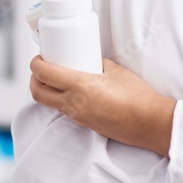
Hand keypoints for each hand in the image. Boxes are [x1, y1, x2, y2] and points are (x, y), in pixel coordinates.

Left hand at [29, 55, 175, 156]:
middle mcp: (74, 103)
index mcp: (80, 86)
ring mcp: (77, 116)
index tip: (39, 58)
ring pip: (48, 103)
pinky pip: (63, 110)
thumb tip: (87, 59)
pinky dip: (59, 99)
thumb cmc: (137, 95)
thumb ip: (97, 63)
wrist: (148, 121)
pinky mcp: (83, 124)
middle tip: (41, 69)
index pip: (45, 75)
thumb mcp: (116, 71)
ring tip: (55, 79)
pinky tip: (71, 92)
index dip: (36, 64)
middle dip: (34, 80)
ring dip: (45, 90)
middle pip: (38, 93)